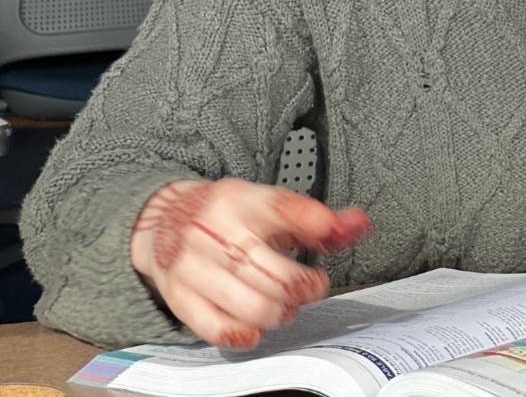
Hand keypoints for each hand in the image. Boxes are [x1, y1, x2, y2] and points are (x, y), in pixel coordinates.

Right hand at [130, 178, 371, 348]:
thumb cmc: (226, 216)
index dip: (315, 224)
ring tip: (287, 304)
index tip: (331, 235)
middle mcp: (213, 231)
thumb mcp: (269, 206)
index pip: (282, 209)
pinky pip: (219, 329)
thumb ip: (318, 220)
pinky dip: (247, 332)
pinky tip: (257, 323)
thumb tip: (358, 225)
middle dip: (305, 286)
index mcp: (239, 200)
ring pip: (253, 305)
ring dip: (282, 312)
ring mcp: (193, 267)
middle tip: (311, 286)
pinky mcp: (180, 298)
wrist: (161, 221)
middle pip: (273, 272)